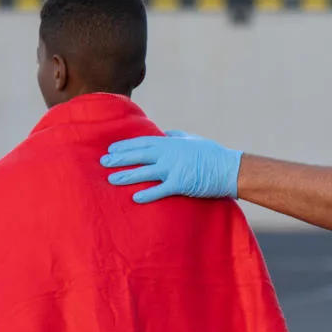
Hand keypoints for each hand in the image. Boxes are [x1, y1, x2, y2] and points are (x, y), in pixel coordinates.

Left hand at [101, 132, 242, 202]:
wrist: (228, 169)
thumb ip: (176, 136)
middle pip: (138, 156)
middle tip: (103, 162)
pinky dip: (147, 194)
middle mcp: (168, 154)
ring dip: (126, 176)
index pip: (141, 143)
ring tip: (111, 179)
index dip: (124, 146)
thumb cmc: (211, 154)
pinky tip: (134, 198)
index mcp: (170, 142)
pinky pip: (160, 190)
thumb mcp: (191, 140)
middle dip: (119, 159)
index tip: (110, 149)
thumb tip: (164, 133)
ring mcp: (173, 169)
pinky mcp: (180, 184)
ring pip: (144, 172)